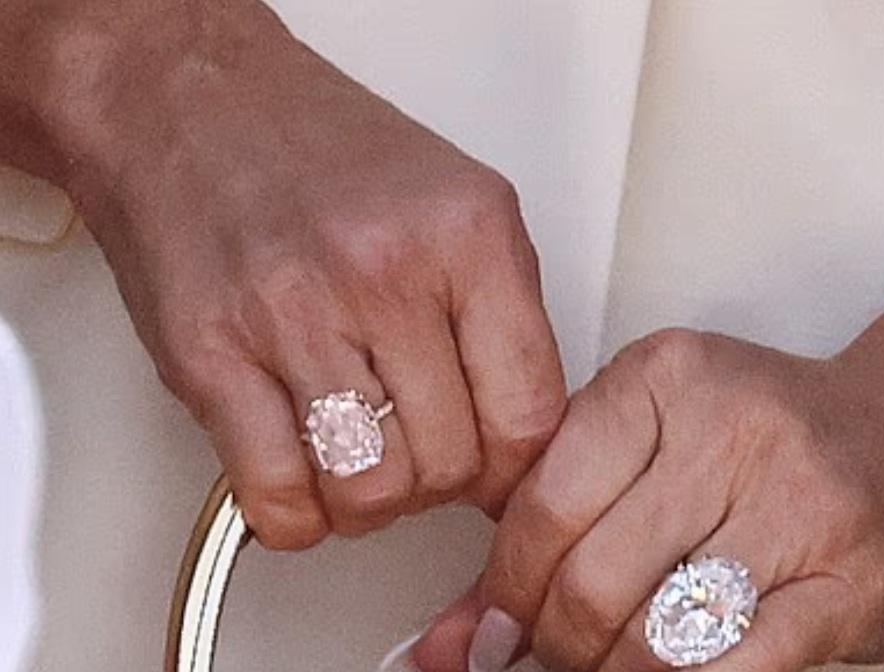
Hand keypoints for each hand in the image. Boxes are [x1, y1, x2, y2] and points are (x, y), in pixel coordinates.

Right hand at [31, 3, 565, 547]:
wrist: (191, 102)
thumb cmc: (324, 154)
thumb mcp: (460, 203)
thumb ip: (503, 315)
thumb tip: (523, 435)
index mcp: (468, 235)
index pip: (529, 412)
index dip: (517, 468)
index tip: (497, 470)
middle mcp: (385, 272)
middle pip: (451, 463)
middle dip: (439, 484)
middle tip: (418, 453)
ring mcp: (293, 315)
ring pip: (371, 490)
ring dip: (369, 503)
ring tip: (359, 462)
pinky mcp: (210, 356)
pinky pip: (277, 493)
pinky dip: (296, 517)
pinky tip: (303, 481)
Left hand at [414, 265, 883, 671]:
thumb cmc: (784, 435)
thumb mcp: (660, 439)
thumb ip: (555, 521)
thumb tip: (451, 637)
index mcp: (665, 376)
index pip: (545, 505)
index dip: (506, 587)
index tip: (494, 625)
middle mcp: (733, 429)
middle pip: (592, 579)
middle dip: (555, 641)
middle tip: (554, 650)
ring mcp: (801, 505)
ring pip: (655, 636)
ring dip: (613, 669)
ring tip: (616, 657)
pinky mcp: (853, 583)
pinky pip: (732, 670)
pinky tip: (674, 668)